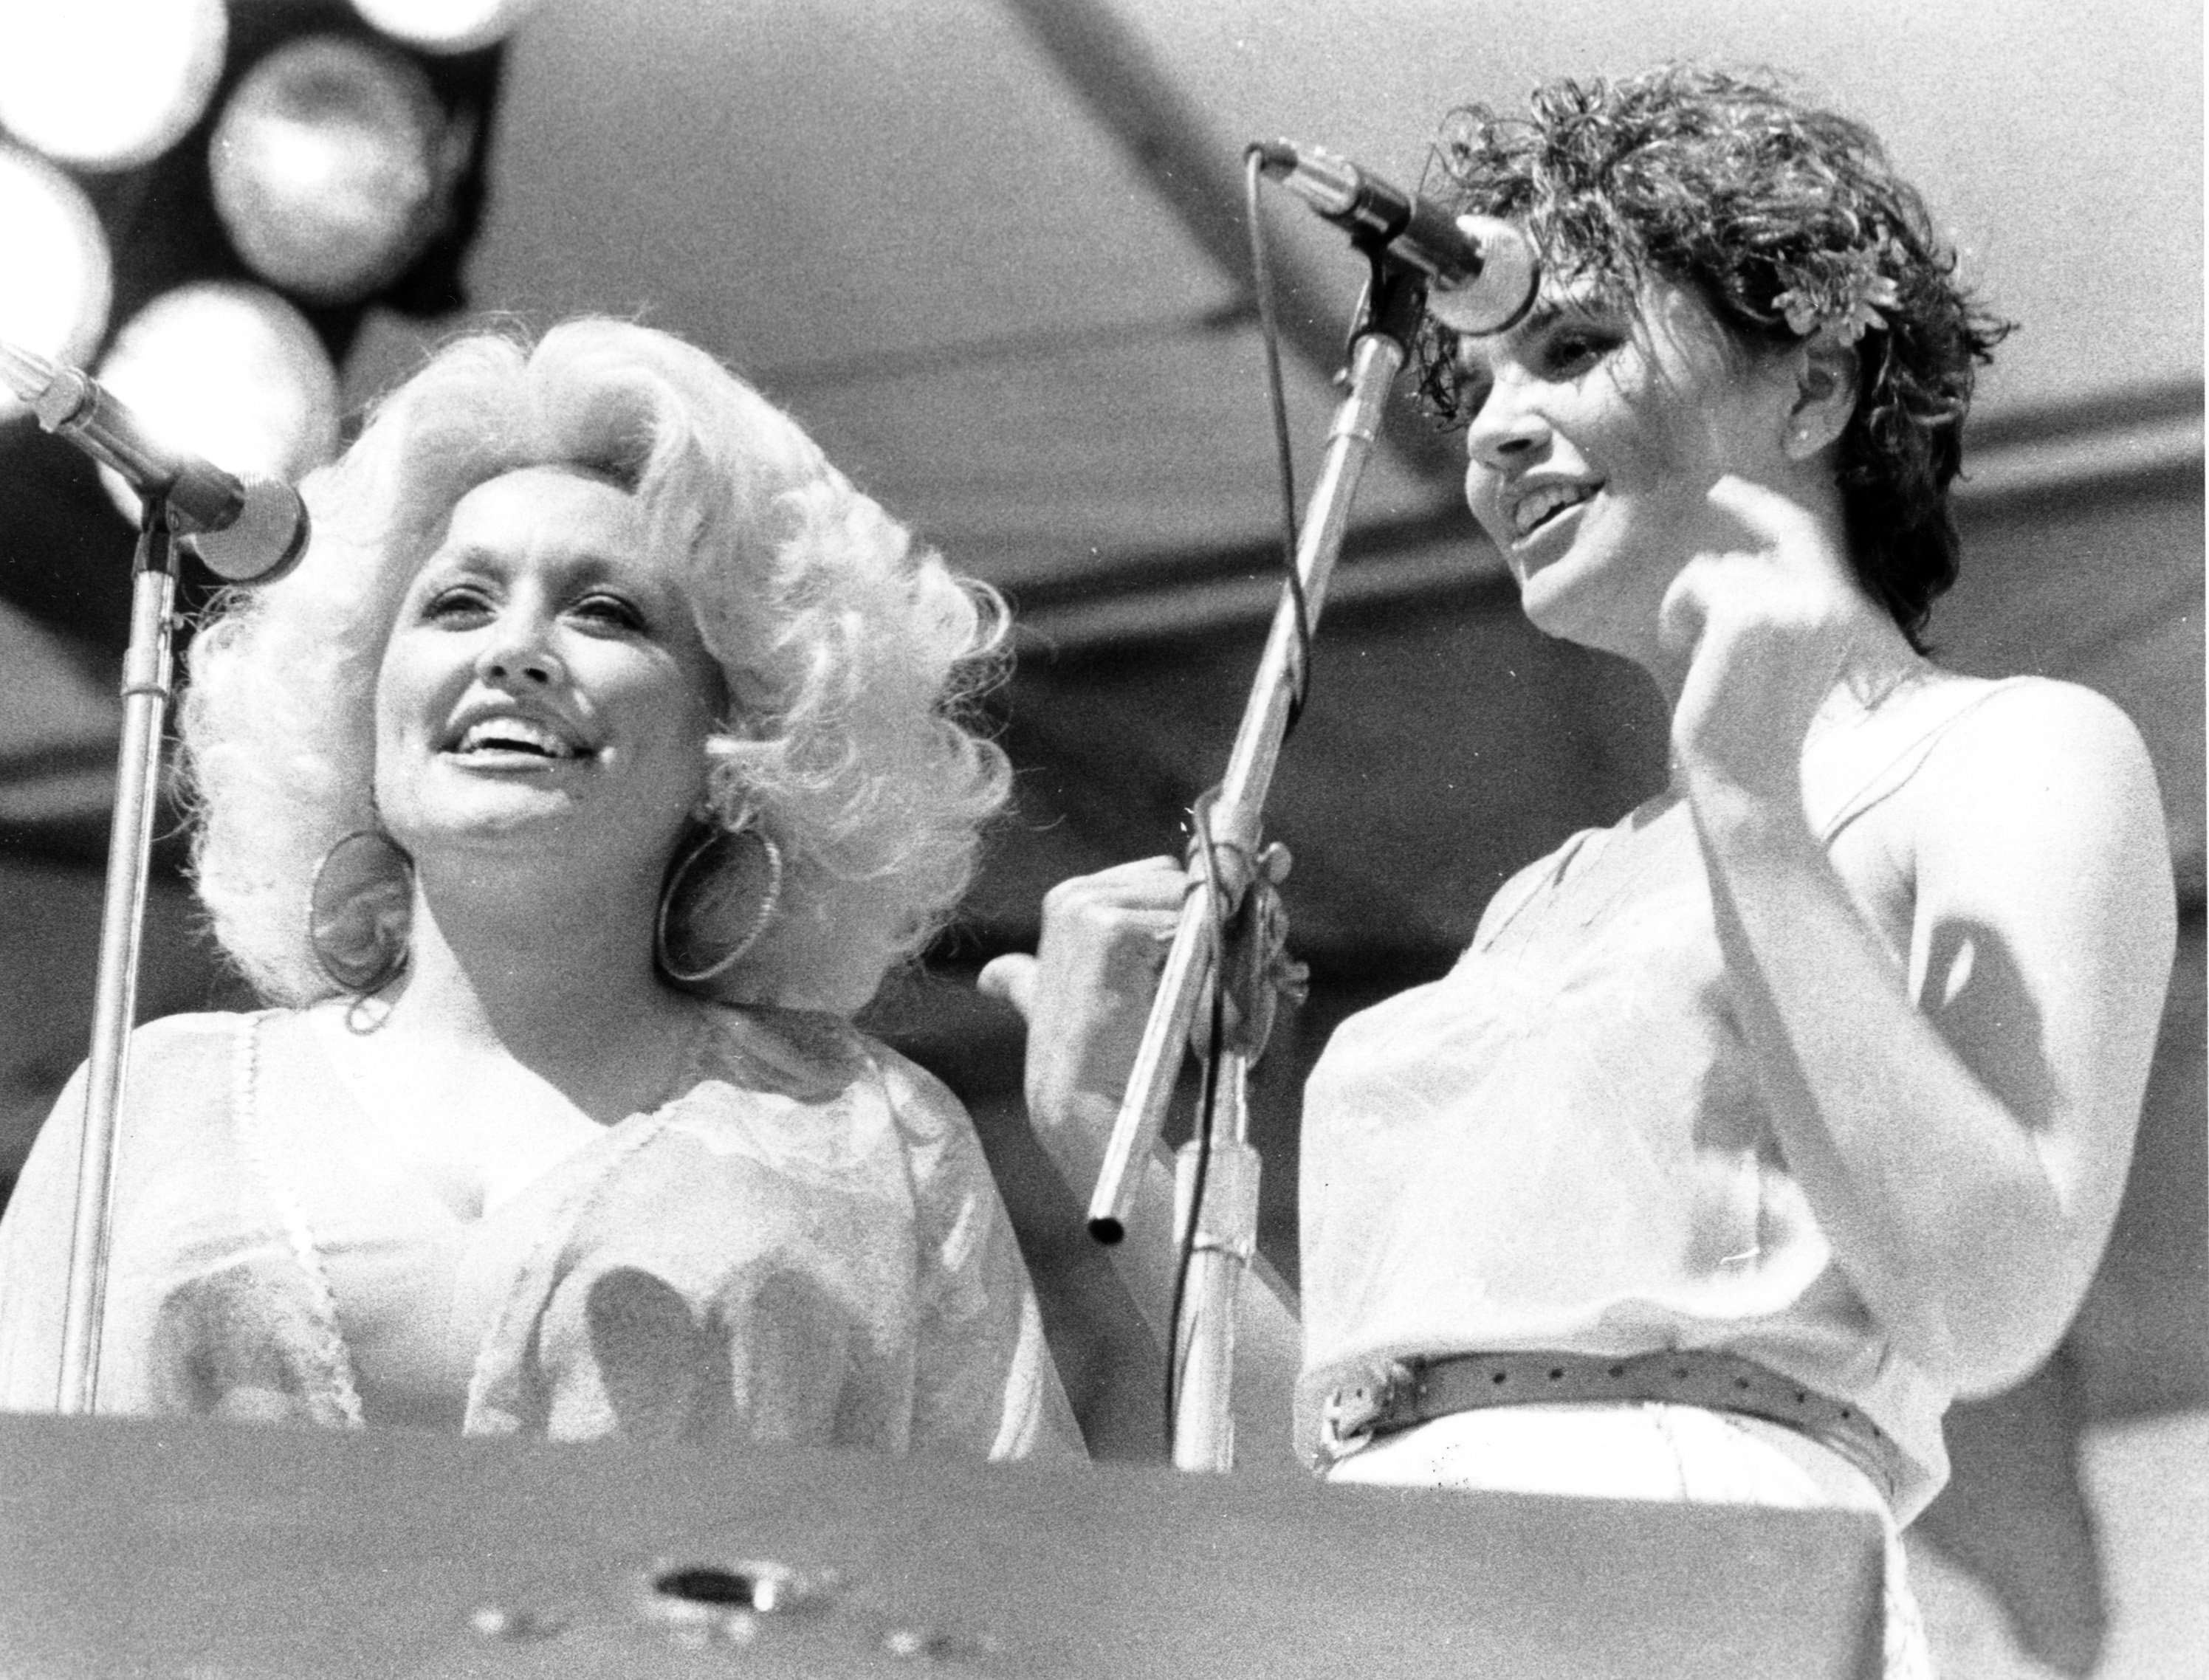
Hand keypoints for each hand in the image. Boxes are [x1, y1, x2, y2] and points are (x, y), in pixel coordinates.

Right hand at [978, 857, 1186, 1180]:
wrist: (1080, 1104)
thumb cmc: (1084, 1057)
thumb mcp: (1046, 1004)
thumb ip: (1023, 981)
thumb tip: (992, 977)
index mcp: (1066, 899)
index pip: (1161, 875)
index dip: (1187, 915)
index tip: (1187, 963)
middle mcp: (1073, 894)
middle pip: (1179, 882)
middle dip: (1202, 924)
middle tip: (1190, 982)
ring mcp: (1088, 907)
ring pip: (1190, 901)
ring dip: (1207, 944)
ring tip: (1179, 996)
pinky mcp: (1111, 929)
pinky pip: (1190, 925)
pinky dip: (1202, 959)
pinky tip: (1173, 996)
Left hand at [1659, 474, 1861, 798]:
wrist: (1747, 779)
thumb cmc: (1751, 729)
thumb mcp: (1778, 659)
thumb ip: (1775, 608)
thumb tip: (1741, 563)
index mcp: (1839, 613)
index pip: (1807, 536)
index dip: (1763, 505)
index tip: (1725, 488)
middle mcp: (1824, 602)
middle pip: (1761, 545)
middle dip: (1722, 552)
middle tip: (1706, 515)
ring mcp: (1787, 605)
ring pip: (1721, 568)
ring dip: (1692, 602)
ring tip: (1693, 651)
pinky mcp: (1745, 615)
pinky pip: (1696, 582)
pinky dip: (1677, 612)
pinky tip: (1683, 650)